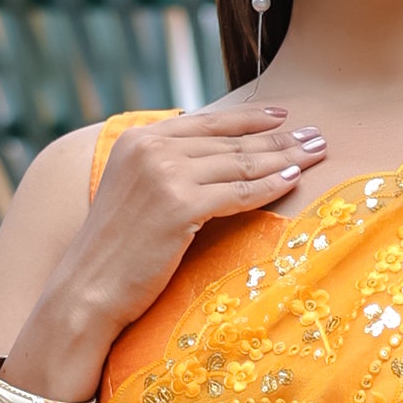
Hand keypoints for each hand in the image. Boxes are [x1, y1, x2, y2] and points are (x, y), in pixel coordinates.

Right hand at [9, 103, 324, 392]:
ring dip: (284, 158)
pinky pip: (237, 193)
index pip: (206, 122)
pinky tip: (294, 182)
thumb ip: (165, 170)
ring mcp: (164, 174)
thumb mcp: (135, 196)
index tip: (282, 114)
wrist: (87, 289)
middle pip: (229, 141)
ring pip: (239, 163)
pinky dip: (269, 187)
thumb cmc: (115, 254)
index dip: (248, 117)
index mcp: (138, 139)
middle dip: (278, 137)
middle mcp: (151, 148)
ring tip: (316, 153)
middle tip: (316, 134)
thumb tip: (209, 161)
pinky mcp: (179, 205)